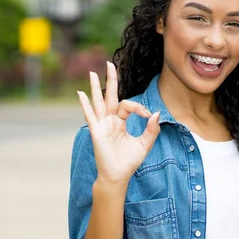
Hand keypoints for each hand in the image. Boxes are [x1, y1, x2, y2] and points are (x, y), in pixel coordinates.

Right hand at [77, 61, 160, 186]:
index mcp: (120, 121)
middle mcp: (109, 120)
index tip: (148, 116)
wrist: (118, 176)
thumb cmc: (129, 161)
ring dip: (95, 87)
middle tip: (109, 63)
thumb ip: (151, 129)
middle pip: (110, 95)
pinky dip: (85, 104)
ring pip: (98, 102)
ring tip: (92, 73)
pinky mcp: (96, 131)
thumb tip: (157, 113)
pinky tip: (81, 94)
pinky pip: (90, 116)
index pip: (128, 105)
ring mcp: (101, 125)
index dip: (139, 108)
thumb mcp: (145, 144)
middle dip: (111, 80)